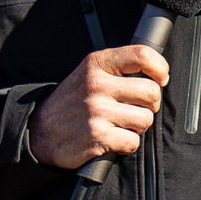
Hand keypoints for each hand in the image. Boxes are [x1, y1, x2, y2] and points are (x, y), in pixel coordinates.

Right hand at [28, 46, 168, 169]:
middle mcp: (97, 84)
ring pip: (145, 119)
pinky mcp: (97, 136)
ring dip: (137, 127)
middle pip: (151, 91)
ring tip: (119, 124)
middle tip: (136, 108)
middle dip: (150, 104)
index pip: (142, 55)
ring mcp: (97, 111)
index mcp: (97, 64)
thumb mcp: (90, 73)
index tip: (161, 78)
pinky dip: (126, 144)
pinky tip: (111, 139)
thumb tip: (159, 76)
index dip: (160, 68)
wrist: (39, 131)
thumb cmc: (73, 102)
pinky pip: (133, 142)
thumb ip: (119, 69)